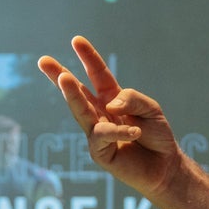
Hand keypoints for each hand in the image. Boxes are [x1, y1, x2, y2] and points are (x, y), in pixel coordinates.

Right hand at [37, 36, 182, 195]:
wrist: (165, 167)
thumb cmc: (157, 136)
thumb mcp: (151, 109)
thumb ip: (132, 99)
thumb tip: (110, 103)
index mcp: (112, 99)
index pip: (98, 75)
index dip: (88, 57)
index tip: (76, 40)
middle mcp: (100, 114)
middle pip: (77, 92)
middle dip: (60, 76)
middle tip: (43, 60)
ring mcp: (97, 133)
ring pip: (81, 111)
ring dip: (72, 95)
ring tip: (64, 78)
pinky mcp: (99, 152)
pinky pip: (104, 135)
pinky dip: (119, 131)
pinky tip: (135, 131)